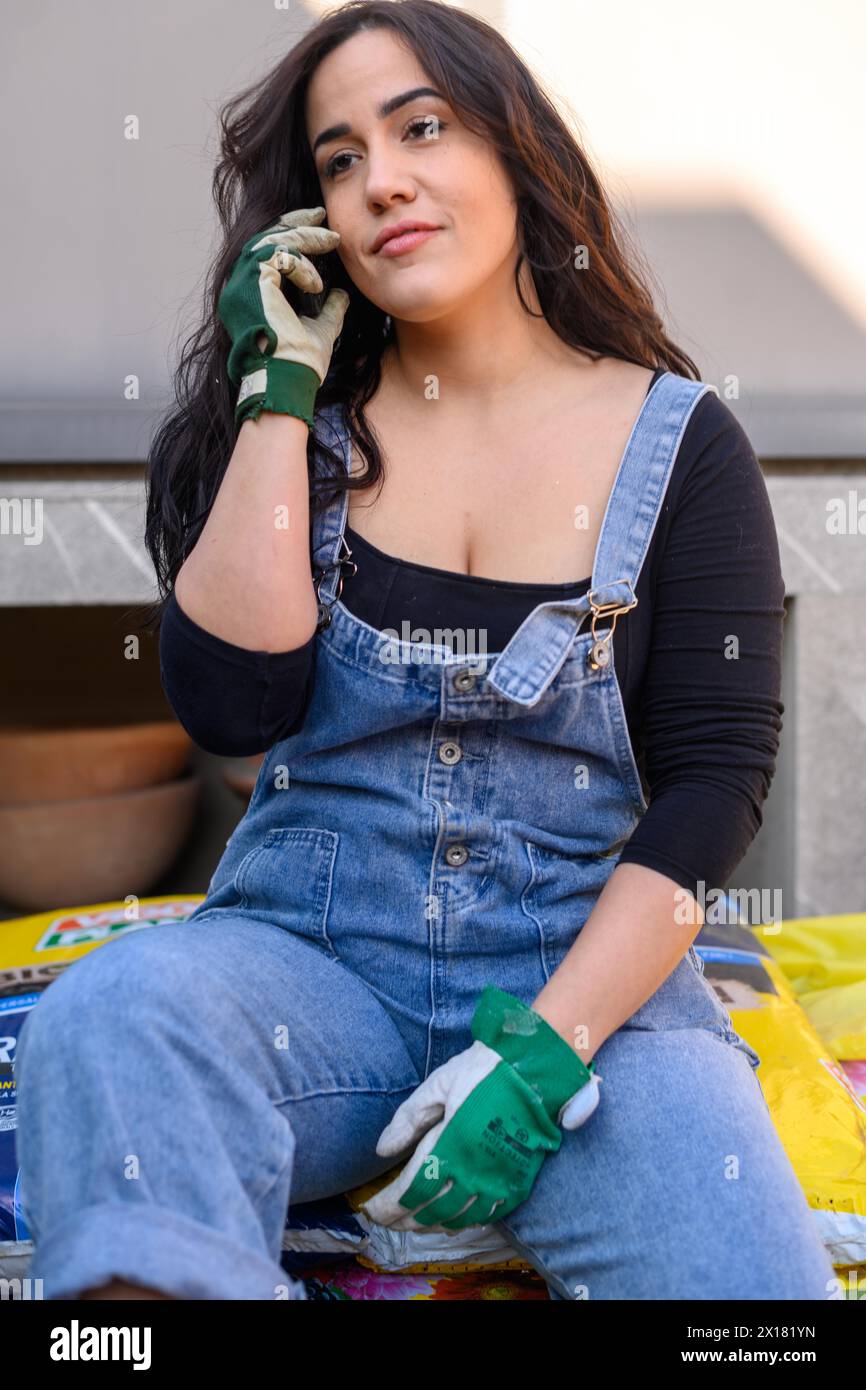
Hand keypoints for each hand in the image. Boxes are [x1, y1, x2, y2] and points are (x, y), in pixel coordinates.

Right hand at [217, 206, 349, 429]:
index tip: (318, 226)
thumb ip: (329, 311)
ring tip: (329, 241)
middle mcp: (239, 289)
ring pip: (269, 242)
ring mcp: (240, 286)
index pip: (266, 254)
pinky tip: (316, 284)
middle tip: (321, 214)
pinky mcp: (251, 286)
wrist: (288, 380)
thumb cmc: (300, 364)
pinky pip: (277, 256)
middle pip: (264, 240)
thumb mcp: (321, 331)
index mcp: (251, 297)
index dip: (292, 235)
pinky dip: (300, 264)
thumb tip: (342, 296)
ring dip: (302, 238)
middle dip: (295, 223)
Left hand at [360, 986, 601, 1233]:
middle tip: (387, 1219)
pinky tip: (451, 1219)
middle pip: (430, 1211)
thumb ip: (408, 1118)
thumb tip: (382, 1150)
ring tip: (413, 1222)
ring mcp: (498, 1181)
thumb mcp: (438, 1084)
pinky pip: (487, 1216)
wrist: (537, 1066)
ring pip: (457, 1219)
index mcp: (451, 1146)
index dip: (388, 1206)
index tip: (372, 1210)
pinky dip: (464, 1222)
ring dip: (431, 1225)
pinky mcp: (518, 1181)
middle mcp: (475, 1172)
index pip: (411, 1190)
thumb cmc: (484, 1070)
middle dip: (404, 1219)